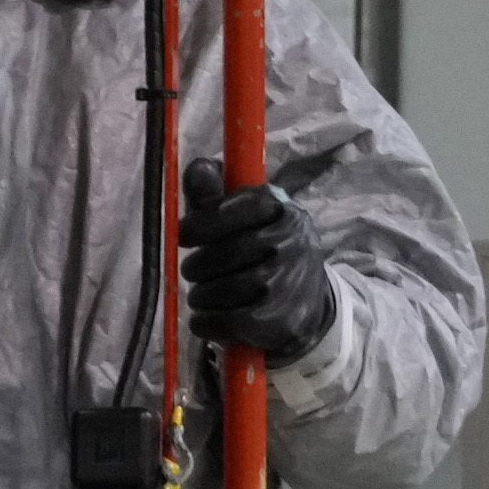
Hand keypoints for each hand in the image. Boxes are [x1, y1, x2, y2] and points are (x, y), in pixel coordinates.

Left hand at [177, 158, 340, 369]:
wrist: (304, 306)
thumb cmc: (260, 253)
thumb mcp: (240, 220)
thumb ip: (213, 196)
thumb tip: (197, 167)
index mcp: (282, 208)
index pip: (239, 207)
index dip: (204, 222)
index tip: (184, 235)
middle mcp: (292, 241)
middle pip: (226, 252)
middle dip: (198, 265)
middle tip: (192, 271)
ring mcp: (289, 281)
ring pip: (223, 288)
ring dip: (201, 295)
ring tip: (203, 295)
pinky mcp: (280, 319)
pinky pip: (226, 320)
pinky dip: (206, 321)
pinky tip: (207, 318)